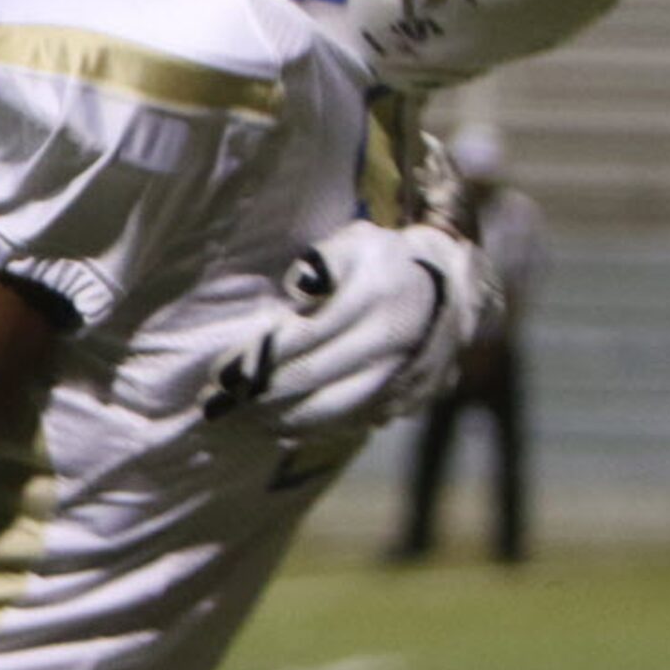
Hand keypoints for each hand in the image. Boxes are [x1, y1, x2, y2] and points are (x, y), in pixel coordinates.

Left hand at [202, 218, 500, 436]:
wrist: (452, 291)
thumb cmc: (385, 261)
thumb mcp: (355, 242)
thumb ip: (320, 261)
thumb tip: (297, 288)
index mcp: (373, 296)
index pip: (303, 336)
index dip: (258, 358)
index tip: (222, 373)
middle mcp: (391, 339)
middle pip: (313, 376)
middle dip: (259, 393)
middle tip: (218, 404)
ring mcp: (402, 374)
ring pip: (334, 408)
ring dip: (282, 418)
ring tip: (243, 419)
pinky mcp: (407, 399)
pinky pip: (354, 420)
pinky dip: (315, 427)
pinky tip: (282, 426)